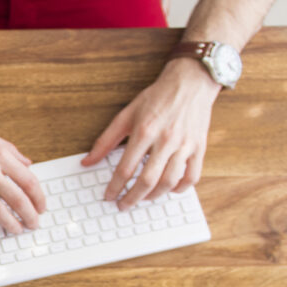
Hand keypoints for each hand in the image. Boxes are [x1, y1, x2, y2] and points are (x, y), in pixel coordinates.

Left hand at [84, 60, 216, 203]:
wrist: (190, 82)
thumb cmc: (157, 98)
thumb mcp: (127, 114)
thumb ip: (105, 140)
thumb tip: (87, 161)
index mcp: (145, 131)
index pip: (126, 168)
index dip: (115, 187)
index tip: (109, 196)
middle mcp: (166, 140)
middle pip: (147, 180)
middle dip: (132, 198)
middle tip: (123, 205)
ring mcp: (185, 145)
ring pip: (169, 182)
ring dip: (154, 196)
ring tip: (143, 198)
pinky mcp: (199, 147)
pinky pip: (192, 177)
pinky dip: (180, 188)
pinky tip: (169, 189)